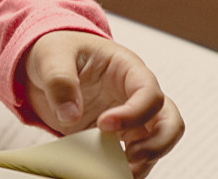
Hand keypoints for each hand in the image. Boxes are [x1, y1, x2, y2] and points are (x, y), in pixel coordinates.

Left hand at [23, 30, 183, 177]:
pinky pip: (134, 155)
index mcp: (127, 68)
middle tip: (129, 157)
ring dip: (145, 161)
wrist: (47, 65)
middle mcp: (135, 94)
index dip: (134, 113)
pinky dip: (127, 167)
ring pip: (157, 142)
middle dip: (157, 144)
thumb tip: (70, 114)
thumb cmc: (57, 51)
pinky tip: (109, 171)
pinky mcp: (117, 136)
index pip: (149, 92)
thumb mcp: (51, 56)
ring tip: (118, 170)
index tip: (103, 124)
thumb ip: (60, 81)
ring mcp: (130, 117)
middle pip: (169, 121)